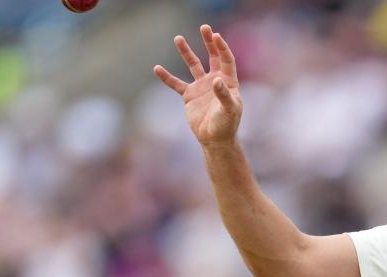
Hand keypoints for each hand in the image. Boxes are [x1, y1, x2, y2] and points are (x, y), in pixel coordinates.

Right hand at [154, 24, 241, 145]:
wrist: (215, 140)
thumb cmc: (227, 125)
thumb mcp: (229, 110)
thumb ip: (224, 95)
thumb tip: (217, 80)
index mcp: (229, 82)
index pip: (226, 60)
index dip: (222, 47)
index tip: (216, 35)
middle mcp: (215, 81)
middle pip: (212, 57)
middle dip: (208, 42)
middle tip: (204, 27)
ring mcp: (201, 87)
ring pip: (193, 65)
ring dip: (186, 52)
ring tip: (178, 38)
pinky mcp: (189, 96)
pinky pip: (176, 83)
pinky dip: (167, 77)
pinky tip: (157, 68)